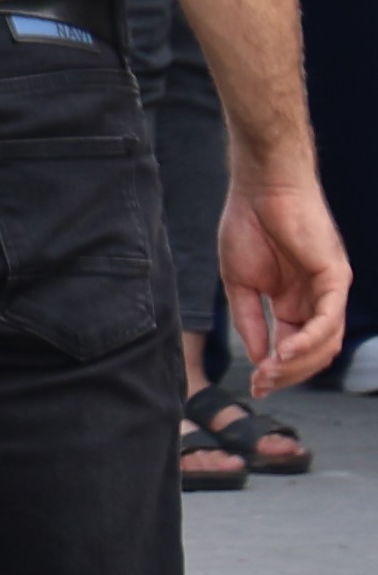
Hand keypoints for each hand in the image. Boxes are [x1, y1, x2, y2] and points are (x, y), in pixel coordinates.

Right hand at [219, 167, 352, 396]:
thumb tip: (258, 357)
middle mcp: (316, 300)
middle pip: (313, 352)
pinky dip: (309, 341)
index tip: (255, 385)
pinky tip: (285, 352)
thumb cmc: (248, 225)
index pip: (293, 346)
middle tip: (261, 383)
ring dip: (298, 363)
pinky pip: (328, 320)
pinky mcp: (335, 278)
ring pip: (326, 342)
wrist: (260, 188)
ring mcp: (328, 290)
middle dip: (287, 373)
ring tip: (269, 372)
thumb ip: (250, 319)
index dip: (277, 369)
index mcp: (294, 302)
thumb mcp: (239, 282)